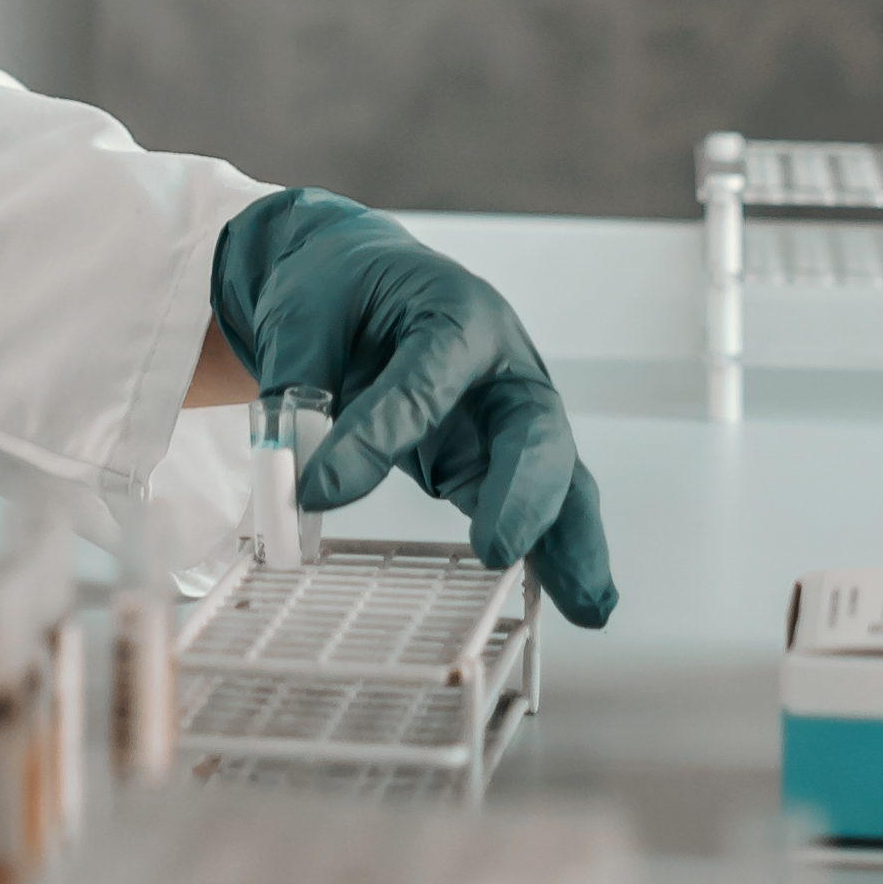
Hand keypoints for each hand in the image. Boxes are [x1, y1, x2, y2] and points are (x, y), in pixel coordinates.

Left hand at [213, 190, 621, 626]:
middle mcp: (501, 367)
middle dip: (524, 494)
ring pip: (555, 478)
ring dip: (568, 540)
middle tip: (497, 550)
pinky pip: (528, 507)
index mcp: (457, 313)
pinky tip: (578, 602)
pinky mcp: (491, 461)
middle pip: (533, 430)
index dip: (375, 436)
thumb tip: (294, 478)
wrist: (356, 279)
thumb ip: (299, 389)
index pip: (425, 381)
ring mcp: (504, 418)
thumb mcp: (303, 314)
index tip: (319, 490)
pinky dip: (553, 553)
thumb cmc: (339, 286)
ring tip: (588, 604)